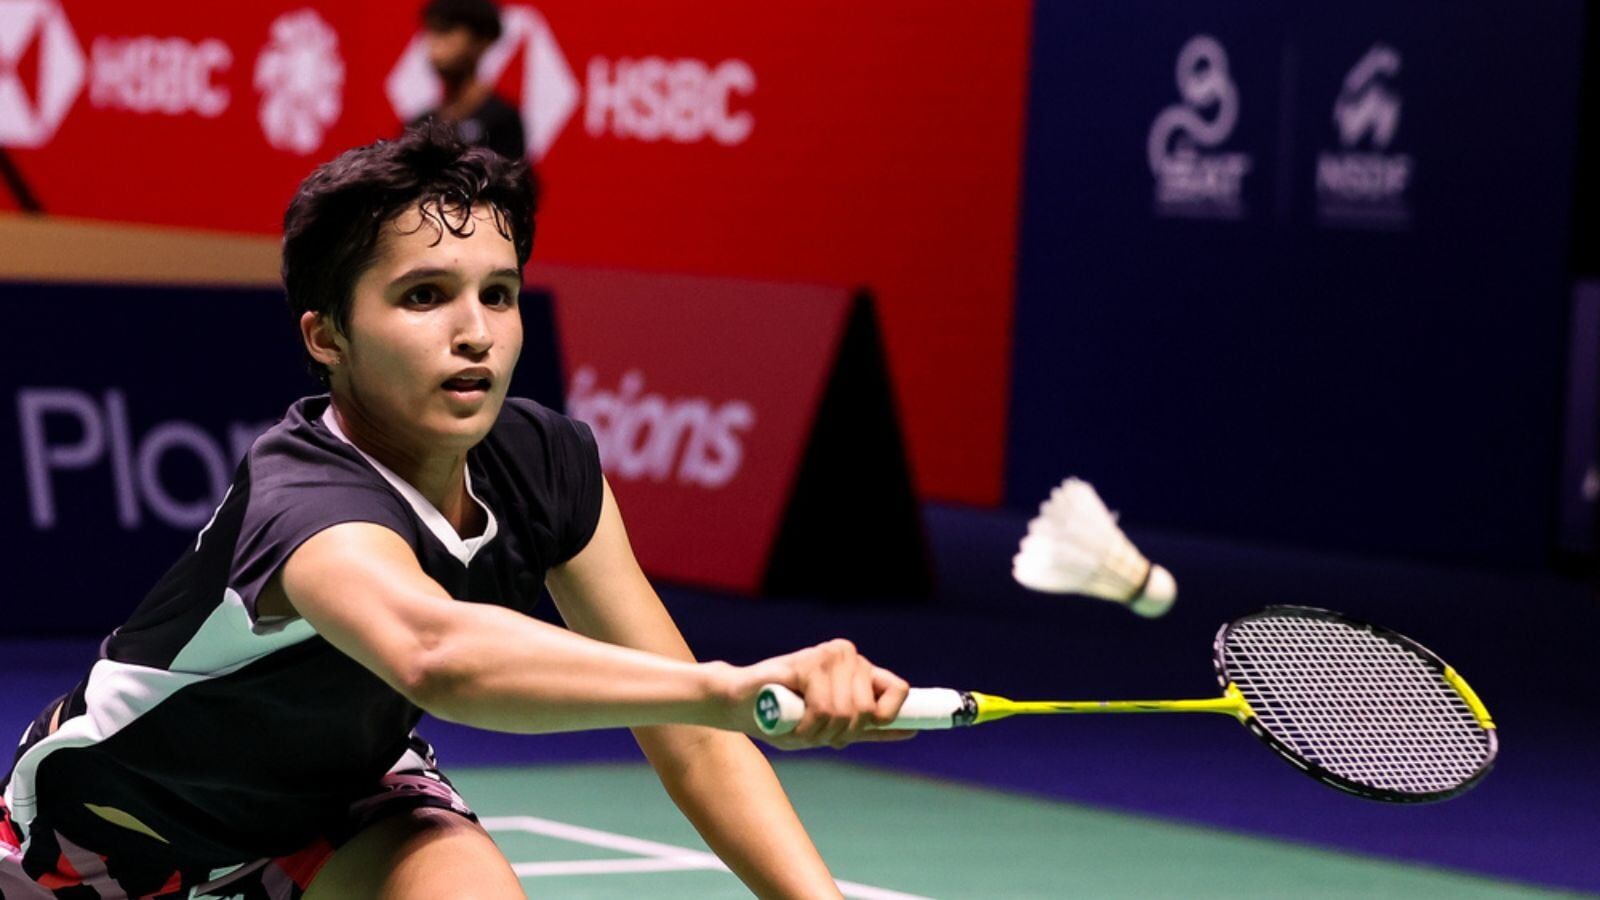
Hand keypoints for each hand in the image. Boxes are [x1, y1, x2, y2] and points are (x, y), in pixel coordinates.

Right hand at [723, 639, 913, 749]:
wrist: (737, 705)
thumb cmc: (783, 717)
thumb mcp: (832, 728)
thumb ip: (868, 728)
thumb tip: (914, 730)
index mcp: (858, 670)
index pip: (897, 690)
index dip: (891, 715)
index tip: (881, 726)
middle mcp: (848, 656)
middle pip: (867, 711)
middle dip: (840, 734)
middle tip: (813, 732)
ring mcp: (830, 655)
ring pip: (846, 713)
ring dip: (819, 733)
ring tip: (798, 725)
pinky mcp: (809, 661)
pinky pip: (823, 709)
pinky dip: (806, 728)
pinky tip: (790, 722)